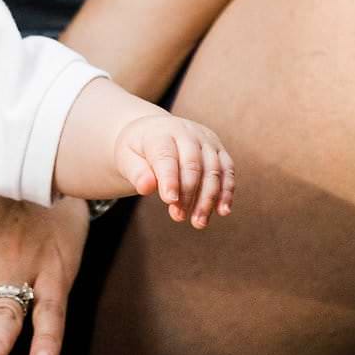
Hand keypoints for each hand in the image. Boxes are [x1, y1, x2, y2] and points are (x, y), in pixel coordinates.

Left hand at [114, 112, 234, 227]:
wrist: (153, 131)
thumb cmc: (138, 149)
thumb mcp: (127, 158)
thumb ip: (135, 172)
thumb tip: (146, 188)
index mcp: (161, 132)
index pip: (166, 156)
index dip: (169, 178)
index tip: (169, 200)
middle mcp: (186, 132)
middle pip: (193, 164)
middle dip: (188, 193)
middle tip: (178, 217)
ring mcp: (205, 140)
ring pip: (213, 169)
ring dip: (208, 198)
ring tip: (198, 223)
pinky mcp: (218, 149)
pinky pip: (227, 170)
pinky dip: (226, 191)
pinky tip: (222, 211)